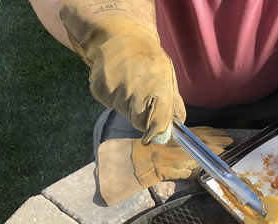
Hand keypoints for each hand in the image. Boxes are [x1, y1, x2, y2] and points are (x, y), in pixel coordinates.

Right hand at [86, 20, 184, 144]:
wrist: (120, 36)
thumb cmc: (148, 58)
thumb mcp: (167, 76)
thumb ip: (173, 103)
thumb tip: (178, 124)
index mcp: (158, 88)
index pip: (157, 124)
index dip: (157, 131)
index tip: (156, 133)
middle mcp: (136, 91)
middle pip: (138, 122)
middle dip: (141, 116)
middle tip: (141, 97)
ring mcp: (115, 91)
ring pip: (122, 112)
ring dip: (126, 104)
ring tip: (128, 82)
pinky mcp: (99, 89)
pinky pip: (108, 104)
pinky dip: (112, 97)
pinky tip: (116, 80)